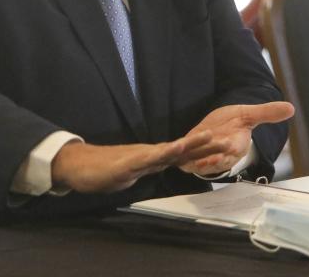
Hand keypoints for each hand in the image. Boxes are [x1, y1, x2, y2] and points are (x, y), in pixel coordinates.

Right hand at [51, 130, 213, 193]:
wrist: (78, 166)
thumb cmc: (104, 170)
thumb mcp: (134, 172)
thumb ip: (149, 168)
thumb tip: (162, 167)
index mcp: (154, 158)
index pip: (184, 154)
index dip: (204, 151)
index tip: (224, 147)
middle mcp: (151, 154)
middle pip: (184, 149)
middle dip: (206, 145)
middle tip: (230, 139)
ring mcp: (140, 156)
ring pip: (170, 149)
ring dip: (190, 143)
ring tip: (209, 136)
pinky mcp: (128, 162)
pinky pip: (149, 158)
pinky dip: (164, 153)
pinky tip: (175, 148)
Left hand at [177, 101, 294, 175]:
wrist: (214, 128)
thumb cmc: (232, 123)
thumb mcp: (248, 115)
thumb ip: (267, 113)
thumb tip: (291, 108)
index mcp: (236, 146)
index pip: (235, 150)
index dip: (231, 149)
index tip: (229, 145)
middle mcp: (221, 155)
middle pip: (218, 160)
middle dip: (213, 159)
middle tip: (209, 158)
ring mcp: (205, 157)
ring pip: (201, 163)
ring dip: (197, 162)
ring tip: (192, 161)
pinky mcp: (191, 156)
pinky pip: (186, 160)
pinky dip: (183, 158)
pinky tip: (178, 152)